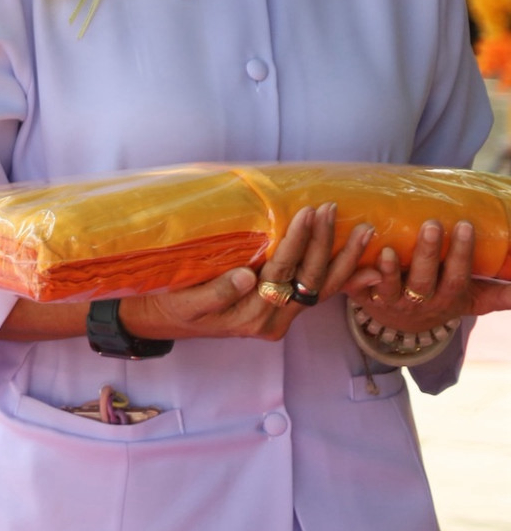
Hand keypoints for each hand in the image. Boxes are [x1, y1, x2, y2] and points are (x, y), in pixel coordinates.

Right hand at [124, 204, 371, 342]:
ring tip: (365, 230)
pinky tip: (370, 270)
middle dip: (322, 242)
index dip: (296, 243)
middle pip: (307, 279)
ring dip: (344, 258)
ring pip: (321, 289)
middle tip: (331, 208)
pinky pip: (320, 297)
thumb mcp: (184, 301)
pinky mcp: (284, 314)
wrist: (162, 322)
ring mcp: (281, 320)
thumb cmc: (170, 304)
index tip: (306, 213)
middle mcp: (271, 322)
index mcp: (249, 317)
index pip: (280, 273)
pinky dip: (346, 282)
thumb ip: (215, 292)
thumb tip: (245, 278)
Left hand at [343, 218, 477, 333]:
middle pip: (425, 279)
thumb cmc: (442, 298)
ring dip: (389, 269)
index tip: (465, 225)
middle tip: (433, 224)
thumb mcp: (472, 299)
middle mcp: (420, 302)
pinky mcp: (363, 297)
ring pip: (390, 286)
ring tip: (389, 247)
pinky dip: (357, 276)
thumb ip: (500, 294)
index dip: (462, 254)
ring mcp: (390, 301)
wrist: (401, 325)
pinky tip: (355, 259)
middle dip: (430, 253)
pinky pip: (358, 288)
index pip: (458, 276)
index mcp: (448, 298)